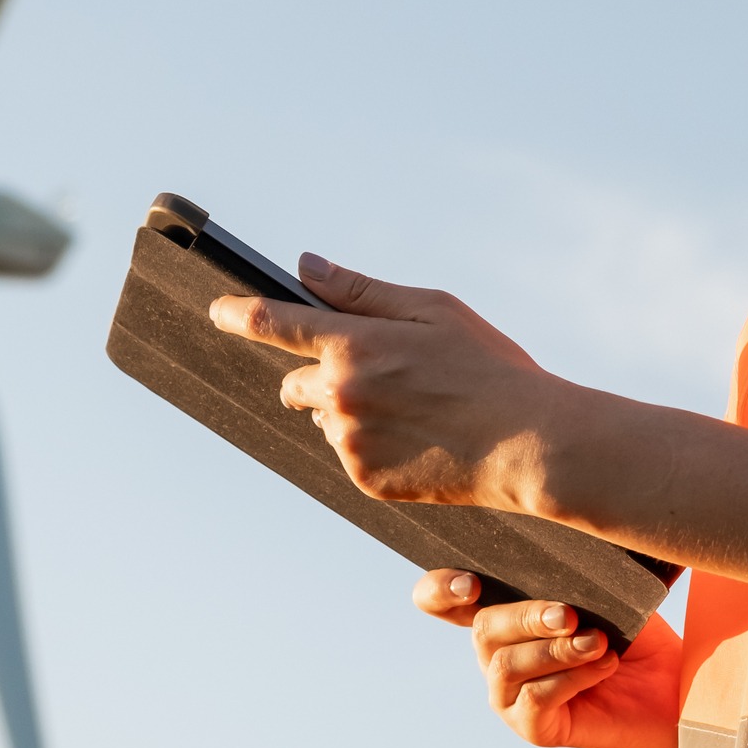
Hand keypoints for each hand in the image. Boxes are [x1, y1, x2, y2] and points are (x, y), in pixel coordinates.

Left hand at [208, 255, 569, 512]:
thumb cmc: (487, 367)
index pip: (272, 323)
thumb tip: (306, 268)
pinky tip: (418, 437)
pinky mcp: (365, 479)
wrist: (528, 444)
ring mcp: (350, 442)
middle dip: (319, 375)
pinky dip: (373, 445)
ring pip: (326, 420)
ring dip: (350, 412)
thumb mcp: (432, 309)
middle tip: (378, 374)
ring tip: (414, 409)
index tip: (219, 310)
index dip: (237, 313)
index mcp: (354, 344)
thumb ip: (361, 291)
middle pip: (294, 383)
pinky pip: (351, 455)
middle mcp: (340, 395)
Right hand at [413, 570, 680, 747]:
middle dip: (525, 616)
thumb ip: (570, 579)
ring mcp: (509, 695)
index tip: (470, 584)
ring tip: (597, 642)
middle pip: (483, 629)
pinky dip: (572, 676)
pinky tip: (604, 664)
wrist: (672, 687)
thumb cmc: (635, 634)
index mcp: (504, 617)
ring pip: (507, 665)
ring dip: (554, 648)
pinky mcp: (532, 727)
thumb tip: (560, 556)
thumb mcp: (603, 595)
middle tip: (570, 613)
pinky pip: (536, 698)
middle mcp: (496, 656)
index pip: (443, 600)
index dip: (440, 589)